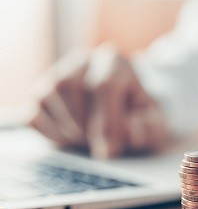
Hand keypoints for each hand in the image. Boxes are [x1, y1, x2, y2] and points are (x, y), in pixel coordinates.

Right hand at [27, 45, 166, 157]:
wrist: (124, 112)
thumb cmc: (138, 116)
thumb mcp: (153, 120)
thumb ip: (149, 126)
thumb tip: (132, 129)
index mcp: (115, 62)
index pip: (104, 83)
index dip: (106, 120)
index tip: (111, 148)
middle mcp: (83, 61)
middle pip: (72, 84)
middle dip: (85, 123)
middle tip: (97, 147)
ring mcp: (57, 74)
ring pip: (49, 93)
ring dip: (67, 126)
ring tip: (85, 142)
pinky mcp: (39, 94)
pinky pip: (32, 111)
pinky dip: (47, 131)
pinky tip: (66, 142)